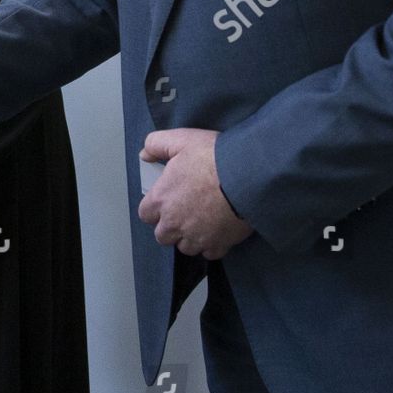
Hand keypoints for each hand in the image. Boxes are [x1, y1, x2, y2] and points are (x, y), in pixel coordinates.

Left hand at [136, 129, 251, 260]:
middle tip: (184, 212)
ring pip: (185, 247)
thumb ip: (156, 144)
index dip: (155, 208)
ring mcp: (196, 237)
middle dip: (170, 227)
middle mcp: (175, 223)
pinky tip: (218, 230)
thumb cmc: (213, 158)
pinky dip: (211, 245)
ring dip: (189, 237)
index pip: (145, 214)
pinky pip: (209, 252)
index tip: (166, 200)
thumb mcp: (181, 140)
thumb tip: (145, 154)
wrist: (247, 176)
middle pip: (163, 236)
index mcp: (162, 199)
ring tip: (201, 222)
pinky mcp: (218, 244)